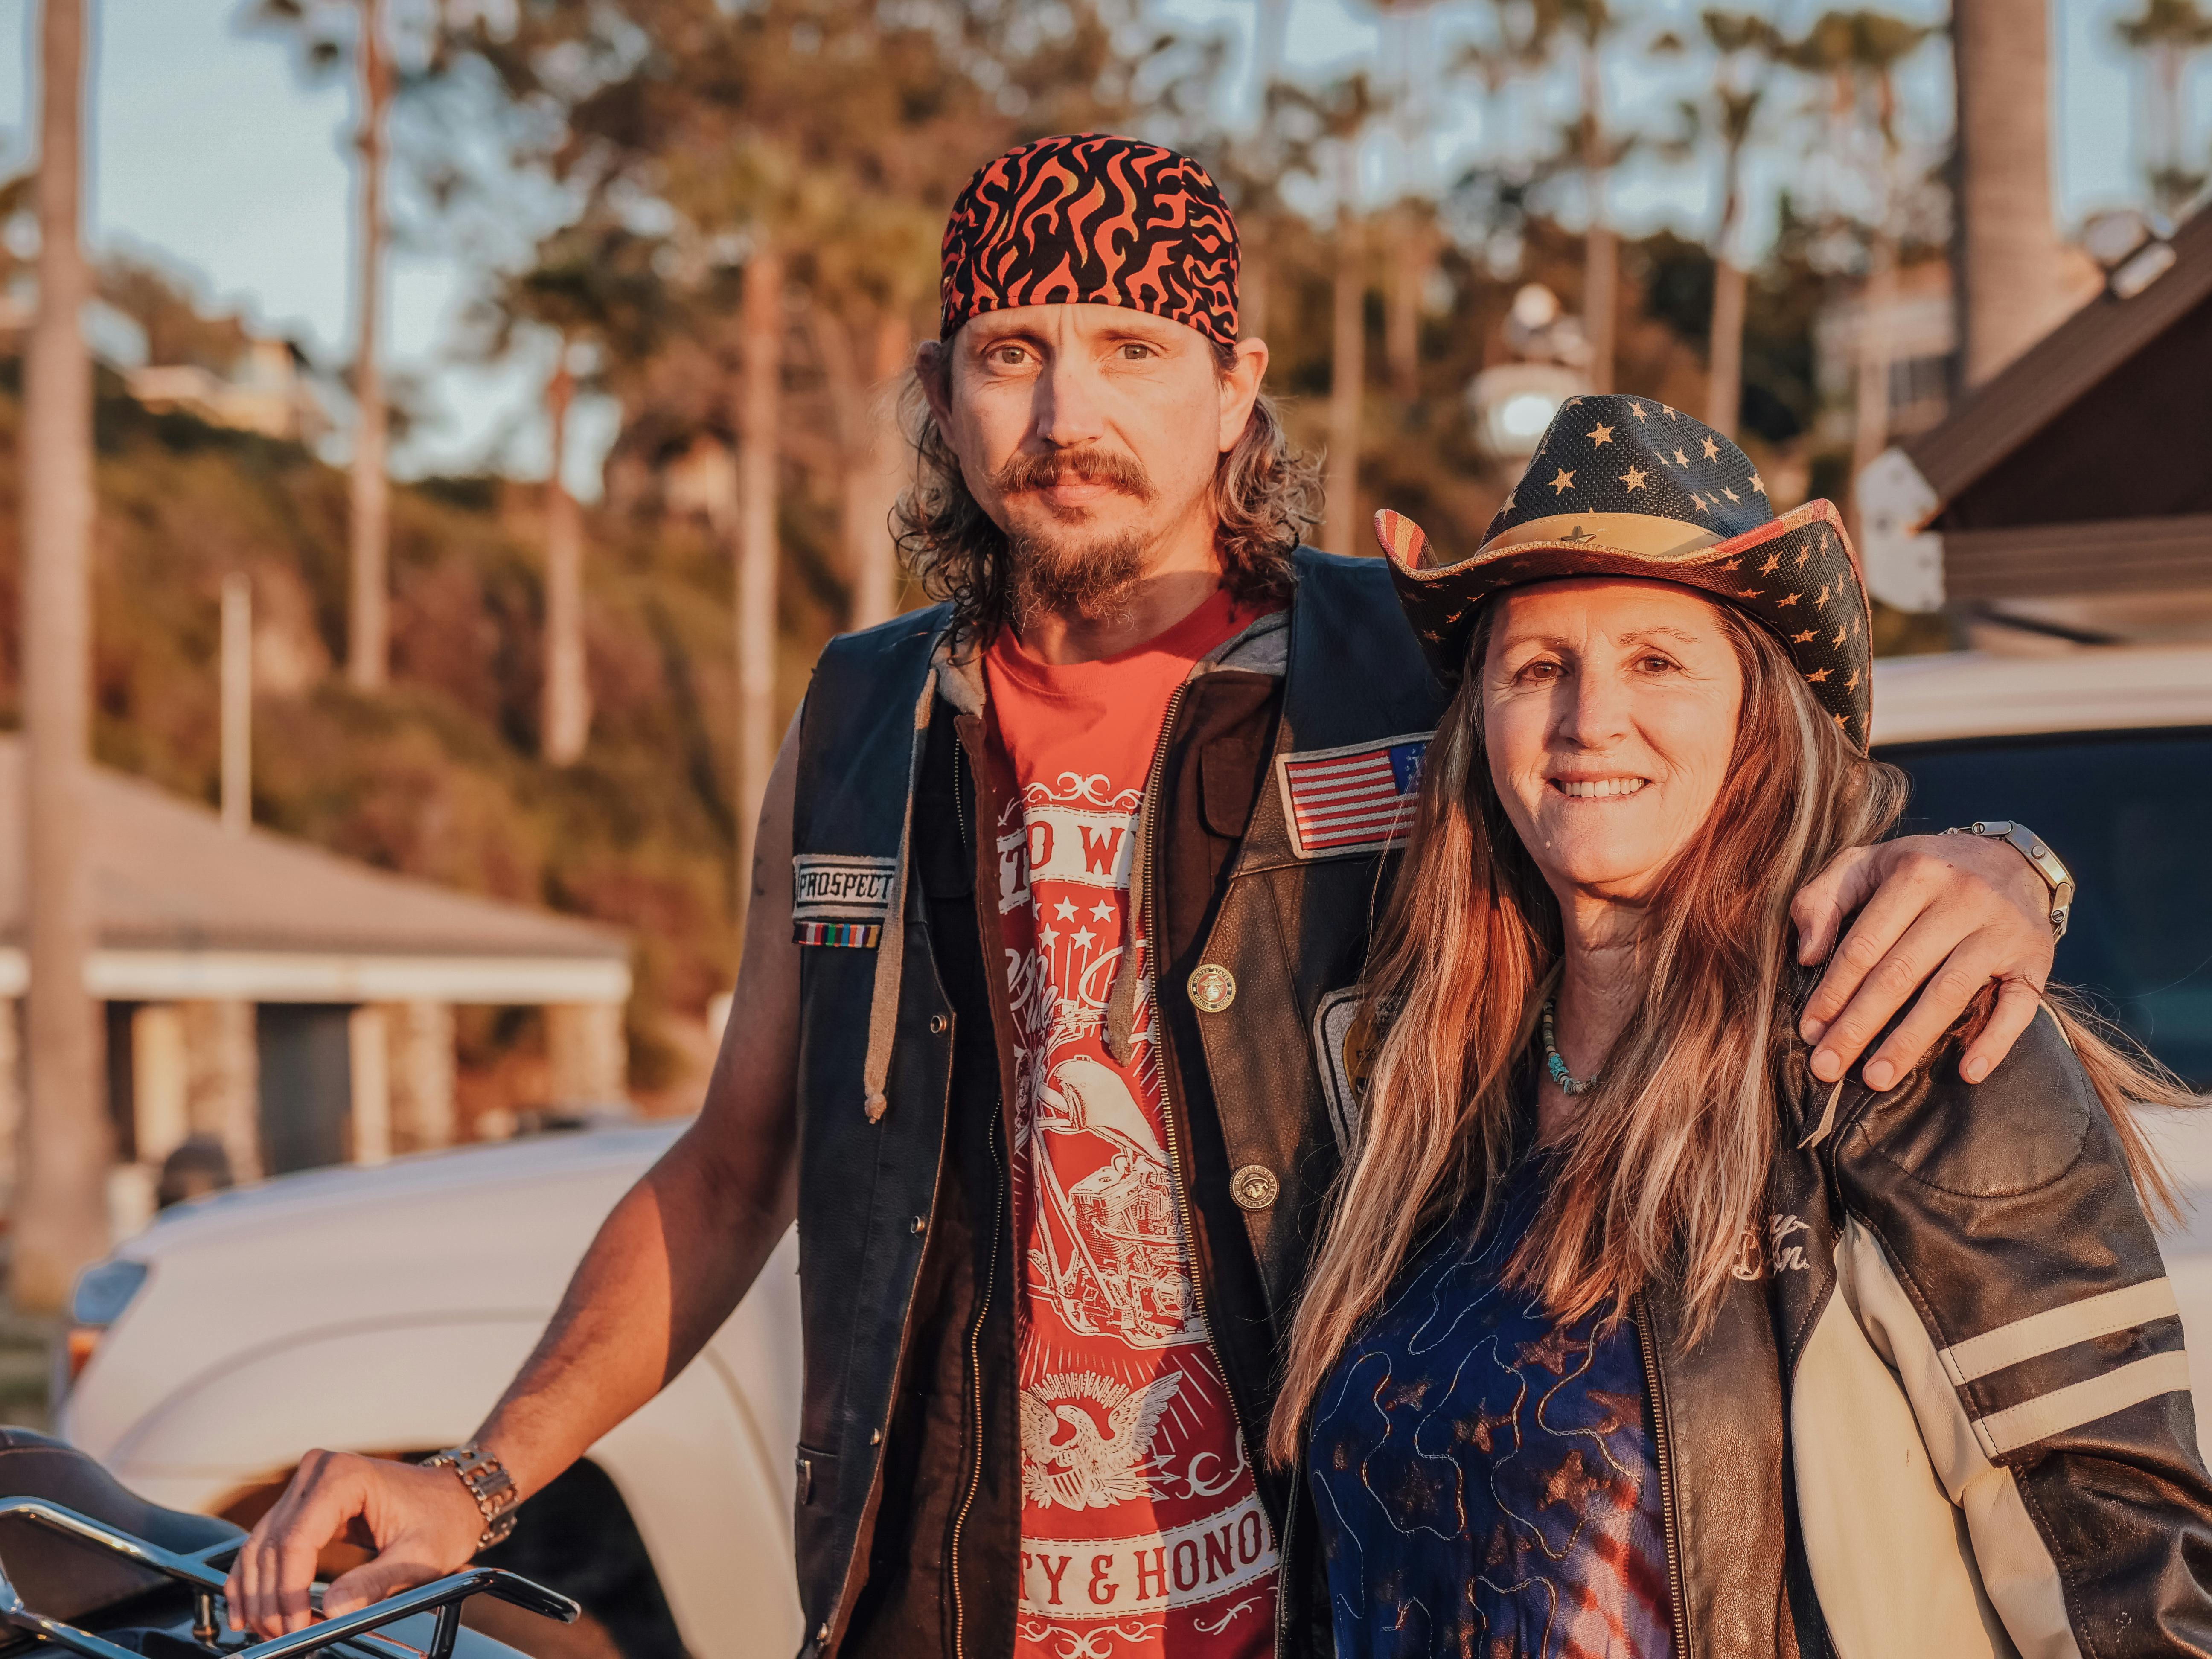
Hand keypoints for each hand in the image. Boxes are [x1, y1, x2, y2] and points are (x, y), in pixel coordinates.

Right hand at [225, 1449, 485, 1637]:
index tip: (295, 1630)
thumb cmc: (444, 1519)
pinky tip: (246, 1611)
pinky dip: (254, 1579)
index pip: (297, 1541)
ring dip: (257, 1595)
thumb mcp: (420, 1557)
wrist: (454, 1496)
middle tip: (283, 1639)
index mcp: (345, 1476)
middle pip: (274, 1546)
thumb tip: (334, 1611)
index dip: (288, 1592)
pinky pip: (267, 1543)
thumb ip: (377, 1583)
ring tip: (267, 1633)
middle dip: (271, 1600)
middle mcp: (318, 1471)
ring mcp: (307, 1484)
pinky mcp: (303, 1502)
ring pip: (262, 1547)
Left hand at [1790, 833, 2055, 1091]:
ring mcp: (2002, 929)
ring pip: (1949, 993)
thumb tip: (1807, 955)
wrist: (2013, 860)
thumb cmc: (1923, 872)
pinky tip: (1967, 1072)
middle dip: (1858, 1025)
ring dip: (1909, 1041)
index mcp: (1915, 873)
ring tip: (1876, 1079)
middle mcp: (1961, 898)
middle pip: (1900, 973)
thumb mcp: (1866, 864)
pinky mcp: (2036, 957)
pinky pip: (2018, 1005)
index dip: (1833, 991)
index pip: (1864, 945)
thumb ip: (1822, 898)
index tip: (1809, 1031)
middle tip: (1827, 1067)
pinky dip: (1995, 1041)